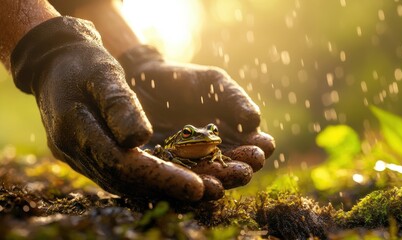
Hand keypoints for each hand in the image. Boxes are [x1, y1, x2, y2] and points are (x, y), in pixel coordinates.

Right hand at [11, 17, 208, 200]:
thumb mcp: (103, 73)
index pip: (123, 163)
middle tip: (210, 192)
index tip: (197, 186)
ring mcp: (79, 157)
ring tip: (201, 190)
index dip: (161, 177)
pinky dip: (148, 180)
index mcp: (76, 128)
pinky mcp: (88, 157)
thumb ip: (119, 105)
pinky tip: (174, 180)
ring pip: (124, 183)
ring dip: (162, 189)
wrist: (57, 65)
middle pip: (126, 180)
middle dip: (169, 188)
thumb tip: (138, 139)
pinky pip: (120, 175)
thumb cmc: (84, 63)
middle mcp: (75, 151)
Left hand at [118, 45, 275, 191]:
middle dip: (238, 171)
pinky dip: (183, 184)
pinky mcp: (166, 168)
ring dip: (214, 183)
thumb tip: (255, 121)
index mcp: (233, 134)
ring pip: (205, 178)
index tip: (260, 149)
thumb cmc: (185, 80)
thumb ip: (235, 99)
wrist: (144, 80)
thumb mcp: (213, 83)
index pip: (250, 146)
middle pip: (231, 167)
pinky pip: (176, 179)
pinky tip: (189, 187)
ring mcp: (190, 163)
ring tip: (219, 186)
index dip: (257, 149)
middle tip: (244, 172)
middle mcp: (214, 153)